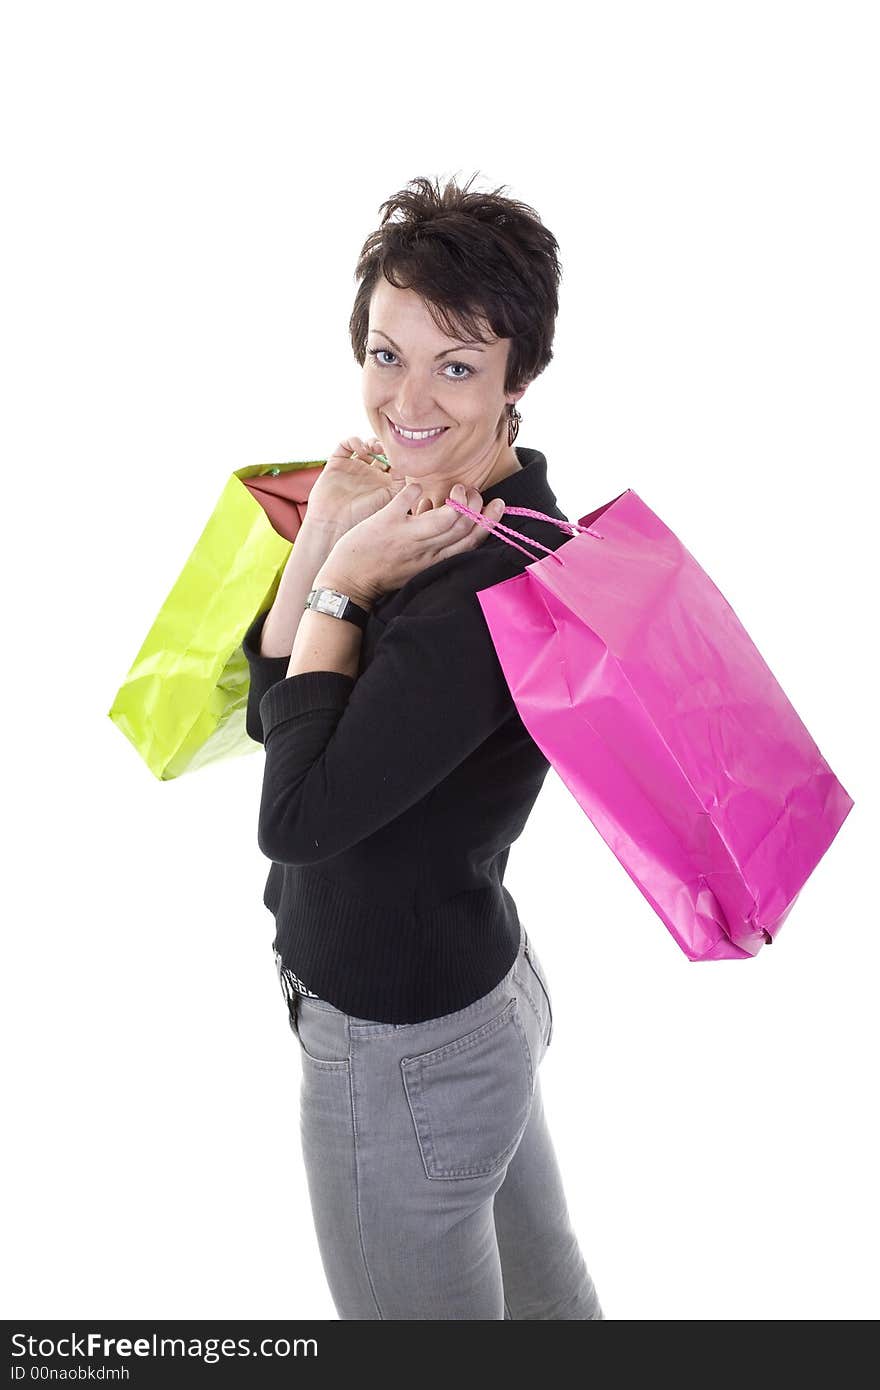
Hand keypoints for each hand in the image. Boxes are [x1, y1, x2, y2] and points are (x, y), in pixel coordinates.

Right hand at [305, 434, 407, 534]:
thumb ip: (402, 486)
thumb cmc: (362, 517)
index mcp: (382, 483)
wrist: (333, 523)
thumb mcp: (390, 502)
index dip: (397, 456)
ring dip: (372, 442)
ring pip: (365, 445)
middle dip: (385, 446)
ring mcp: (352, 467)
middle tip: (386, 449)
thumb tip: (410, 469)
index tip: (399, 456)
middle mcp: (368, 474)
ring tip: (374, 449)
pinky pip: (345, 444)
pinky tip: (361, 450)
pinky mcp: (337, 463)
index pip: (394, 462)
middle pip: (380, 451)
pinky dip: (354, 441)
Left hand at [315, 482, 505, 603]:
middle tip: (472, 491)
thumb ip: (433, 544)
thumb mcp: (416, 565)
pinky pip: (409, 497)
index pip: (472, 541)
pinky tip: (416, 487)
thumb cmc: (383, 573)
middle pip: (464, 525)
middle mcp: (425, 551)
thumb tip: (443, 510)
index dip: (489, 521)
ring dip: (456, 495)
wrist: (348, 584)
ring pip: (446, 515)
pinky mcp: (387, 523)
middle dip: (476, 503)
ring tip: (455, 487)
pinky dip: (417, 488)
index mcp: (435, 563)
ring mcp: (407, 537)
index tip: (497, 504)